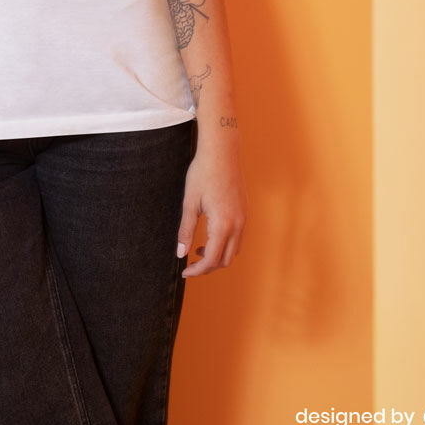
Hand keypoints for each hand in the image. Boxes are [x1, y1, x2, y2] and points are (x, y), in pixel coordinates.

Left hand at [176, 138, 244, 277]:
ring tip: (198, 249)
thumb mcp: (189, 203)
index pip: (212, 259)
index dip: (197, 270)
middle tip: (189, 263)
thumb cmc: (202, 174)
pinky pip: (238, 238)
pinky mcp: (245, 212)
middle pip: (226, 260)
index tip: (184, 272)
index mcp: (222, 225)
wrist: (222, 152)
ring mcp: (244, 219)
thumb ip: (185, 230)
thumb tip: (180, 253)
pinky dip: (225, 244)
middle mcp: (238, 225)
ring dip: (217, 256)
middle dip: (208, 266)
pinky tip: (210, 236)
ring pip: (234, 250)